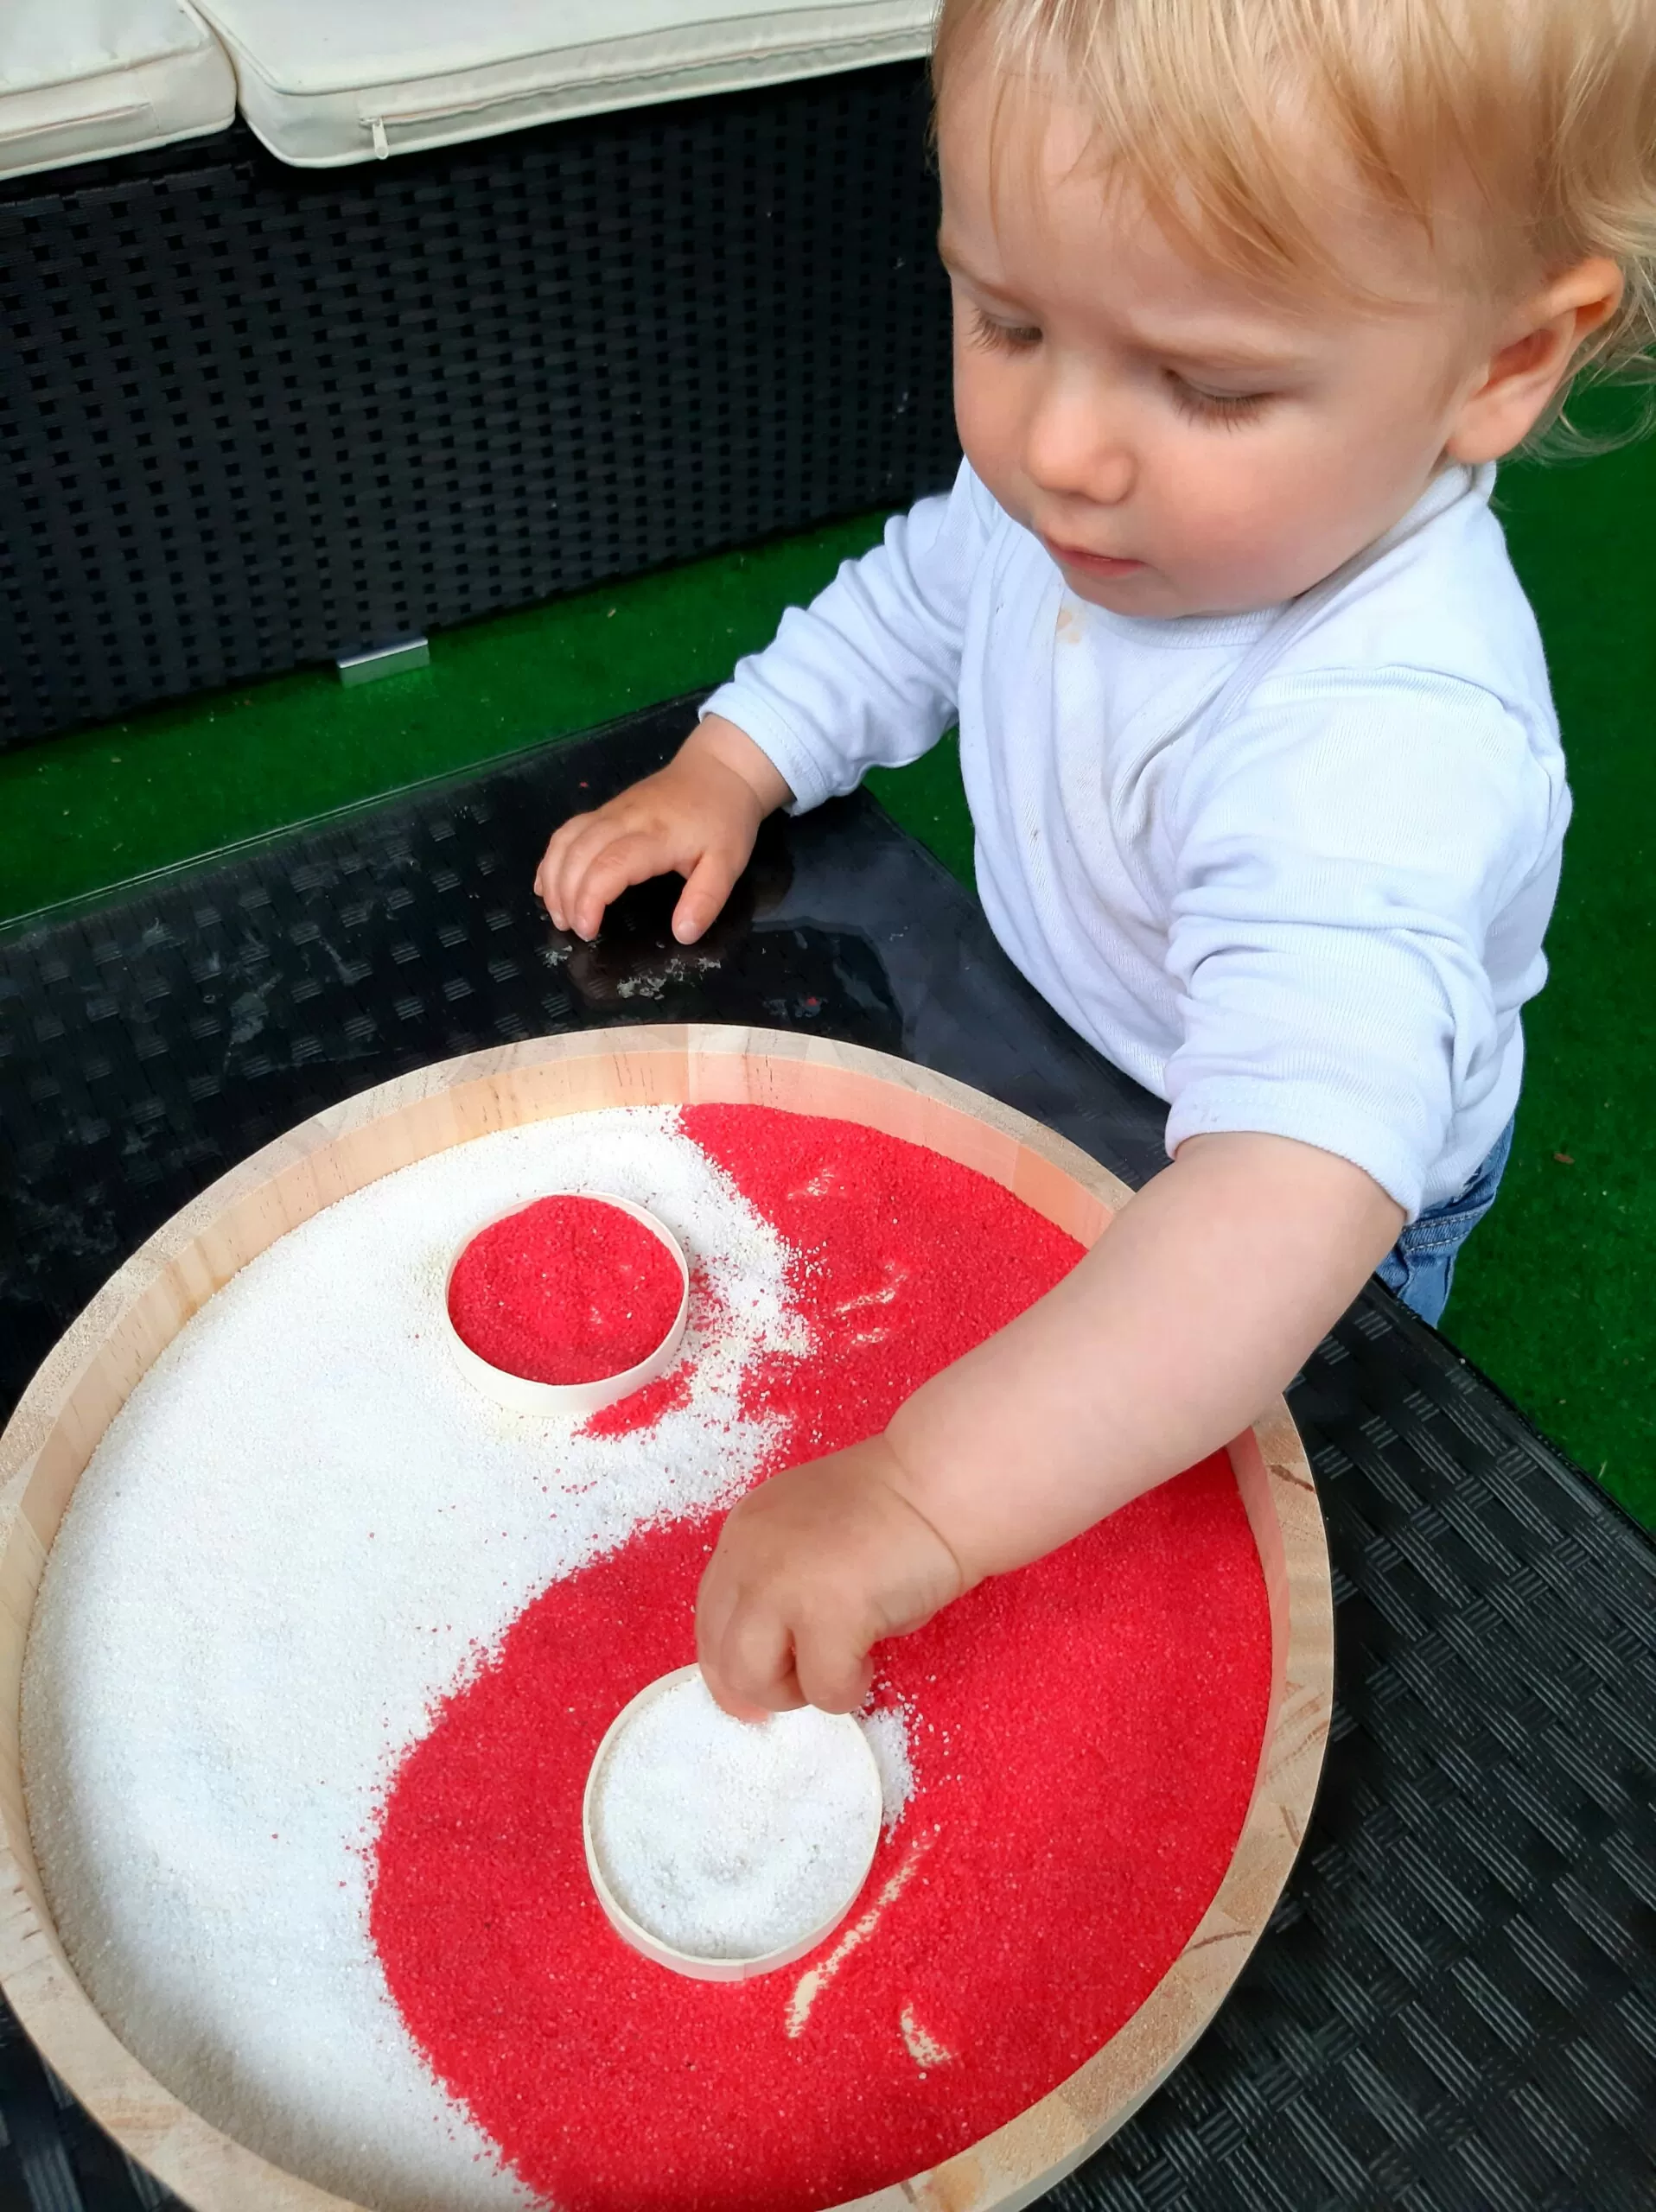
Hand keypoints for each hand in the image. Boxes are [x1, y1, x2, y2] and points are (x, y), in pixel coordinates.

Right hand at [534, 715, 790, 943]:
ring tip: (557, 914)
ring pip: (566, 841)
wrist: (719, 770)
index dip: (589, 899)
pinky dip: (551, 859)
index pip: (608, 866)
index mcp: (655, 835)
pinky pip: (567, 831)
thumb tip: (682, 934)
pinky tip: (547, 884)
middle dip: (565, 896)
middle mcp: (624, 820)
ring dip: (553, 878)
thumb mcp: (728, 864)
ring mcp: (611, 811)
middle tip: (570, 930)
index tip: (587, 930)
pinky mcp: (605, 809)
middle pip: (578, 854)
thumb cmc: (725, 820)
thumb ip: (706, 899)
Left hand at [695, 1436, 964, 1717]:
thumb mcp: (808, 1536)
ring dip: (799, 1690)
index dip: (733, 1662)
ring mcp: (782, 1585)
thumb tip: (773, 1657)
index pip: (711, 1618)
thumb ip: (778, 1580)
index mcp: (743, 1533)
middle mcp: (748, 1556)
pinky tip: (872, 1654)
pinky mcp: (828, 1614)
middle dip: (767, 1684)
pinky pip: (824, 1689)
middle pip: (722, 1657)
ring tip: (840, 1665)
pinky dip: (848, 1687)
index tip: (761, 1687)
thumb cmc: (895, 1508)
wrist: (944, 1484)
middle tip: (815, 1674)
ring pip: (753, 1680)